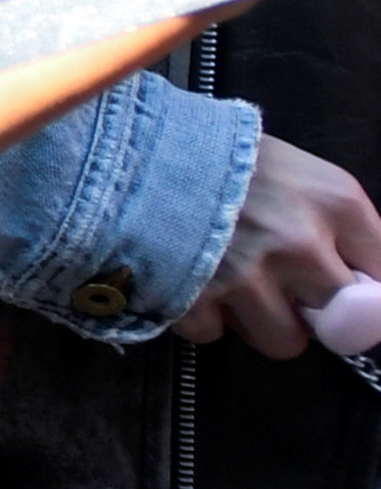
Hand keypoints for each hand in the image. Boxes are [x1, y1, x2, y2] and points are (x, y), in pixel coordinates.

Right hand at [179, 134, 380, 352]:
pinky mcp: (194, 300)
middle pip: (339, 320)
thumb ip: (338, 225)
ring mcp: (247, 276)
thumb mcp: (299, 172)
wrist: (129, 147)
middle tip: (285, 288)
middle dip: (313, 310)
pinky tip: (192, 280)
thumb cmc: (220, 156)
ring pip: (283, 341)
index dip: (366, 292)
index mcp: (336, 204)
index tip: (348, 293)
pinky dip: (204, 316)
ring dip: (261, 322)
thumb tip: (363, 285)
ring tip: (235, 287)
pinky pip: (215, 335)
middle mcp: (301, 244)